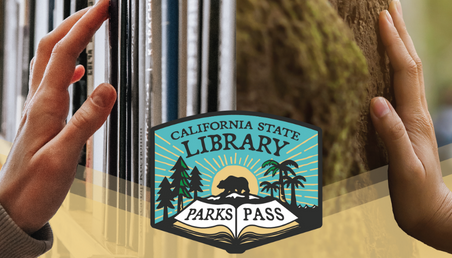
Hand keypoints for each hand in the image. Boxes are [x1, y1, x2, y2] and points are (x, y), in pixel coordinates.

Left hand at [0, 0, 115, 234]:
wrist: (12, 209)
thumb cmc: (34, 188)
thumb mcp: (63, 157)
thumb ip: (86, 121)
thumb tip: (108, 87)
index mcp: (45, 105)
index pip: (66, 54)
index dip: (84, 26)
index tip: (104, 7)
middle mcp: (39, 101)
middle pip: (53, 48)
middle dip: (75, 22)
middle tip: (100, 8)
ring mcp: (39, 109)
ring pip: (49, 61)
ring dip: (69, 38)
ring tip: (88, 27)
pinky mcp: (43, 119)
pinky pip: (52, 81)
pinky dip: (66, 66)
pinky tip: (78, 71)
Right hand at [370, 0, 451, 252]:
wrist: (430, 213)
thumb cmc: (417, 194)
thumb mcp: (404, 168)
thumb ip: (392, 134)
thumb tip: (375, 101)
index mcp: (413, 118)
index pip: (404, 72)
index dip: (394, 43)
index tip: (383, 16)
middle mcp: (414, 112)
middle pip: (408, 63)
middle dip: (400, 32)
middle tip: (389, 5)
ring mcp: (411, 118)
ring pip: (406, 73)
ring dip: (399, 45)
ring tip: (388, 25)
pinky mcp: (405, 125)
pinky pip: (399, 88)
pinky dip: (393, 68)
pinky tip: (384, 65)